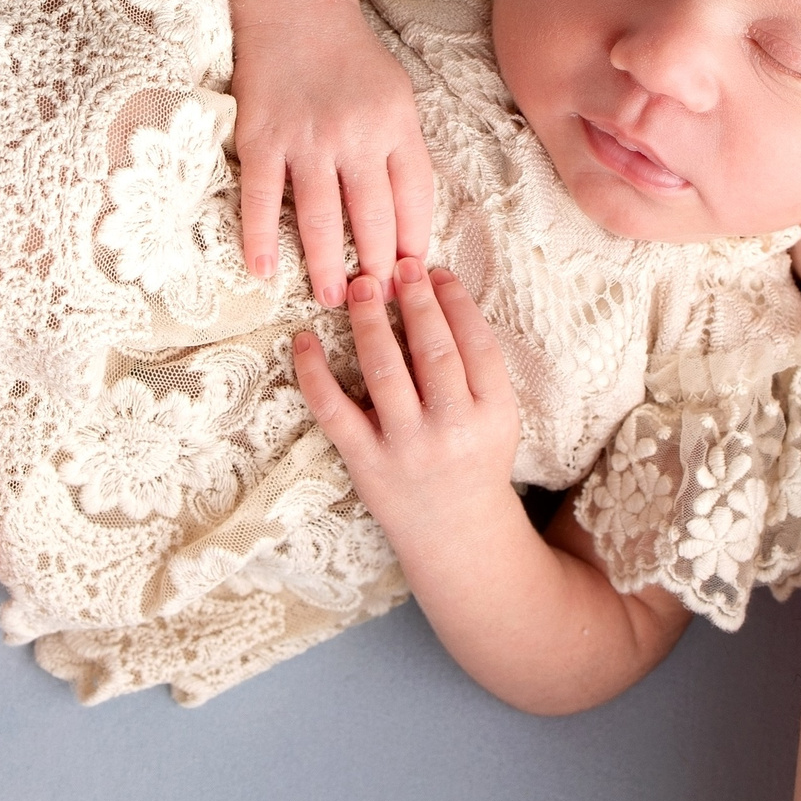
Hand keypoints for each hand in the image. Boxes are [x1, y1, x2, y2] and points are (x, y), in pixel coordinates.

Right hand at [226, 0, 435, 305]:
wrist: (294, 6)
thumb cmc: (349, 55)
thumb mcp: (396, 95)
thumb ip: (401, 149)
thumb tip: (407, 216)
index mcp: (396, 125)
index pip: (415, 198)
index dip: (415, 242)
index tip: (412, 275)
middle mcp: (357, 135)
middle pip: (373, 218)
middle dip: (377, 267)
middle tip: (375, 303)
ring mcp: (308, 139)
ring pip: (322, 219)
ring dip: (327, 266)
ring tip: (331, 298)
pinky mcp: (263, 139)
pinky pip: (264, 199)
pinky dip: (260, 239)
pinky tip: (262, 269)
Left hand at [291, 260, 519, 560]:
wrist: (457, 535)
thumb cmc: (475, 460)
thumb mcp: (496, 417)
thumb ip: (474, 367)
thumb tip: (434, 296)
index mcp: (495, 414)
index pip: (476, 344)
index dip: (455, 302)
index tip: (436, 271)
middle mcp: (453, 429)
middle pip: (432, 351)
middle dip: (414, 301)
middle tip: (398, 266)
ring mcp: (408, 447)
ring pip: (384, 371)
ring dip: (369, 321)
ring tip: (360, 286)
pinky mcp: (367, 463)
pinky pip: (335, 410)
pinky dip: (314, 373)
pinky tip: (304, 340)